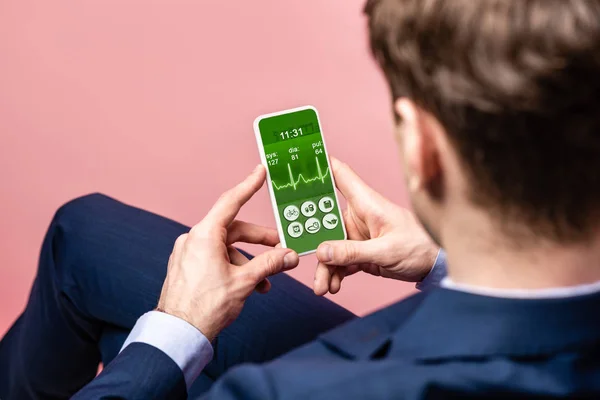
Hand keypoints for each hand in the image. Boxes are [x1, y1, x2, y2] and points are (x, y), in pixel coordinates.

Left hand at [157, 165, 299, 340]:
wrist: (178, 334)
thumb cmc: (206, 307)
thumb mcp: (244, 281)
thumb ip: (269, 264)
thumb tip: (289, 255)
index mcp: (204, 235)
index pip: (231, 202)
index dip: (249, 185)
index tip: (260, 171)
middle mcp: (193, 239)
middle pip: (233, 229)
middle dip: (259, 240)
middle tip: (280, 247)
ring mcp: (188, 253)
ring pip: (226, 247)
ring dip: (248, 261)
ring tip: (265, 282)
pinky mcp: (186, 267)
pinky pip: (215, 258)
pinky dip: (233, 267)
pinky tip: (248, 287)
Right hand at [313, 158, 439, 294]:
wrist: (436, 267)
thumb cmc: (420, 247)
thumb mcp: (385, 251)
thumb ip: (353, 252)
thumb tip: (322, 252)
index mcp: (366, 203)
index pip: (338, 175)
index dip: (317, 166)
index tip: (294, 165)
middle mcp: (358, 215)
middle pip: (324, 220)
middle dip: (312, 239)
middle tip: (300, 255)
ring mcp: (357, 234)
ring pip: (329, 247)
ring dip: (324, 267)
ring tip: (322, 287)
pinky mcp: (360, 252)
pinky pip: (339, 261)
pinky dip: (334, 274)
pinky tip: (333, 286)